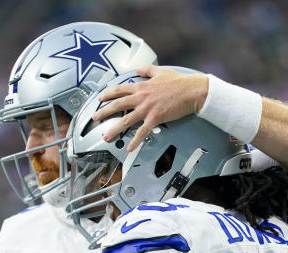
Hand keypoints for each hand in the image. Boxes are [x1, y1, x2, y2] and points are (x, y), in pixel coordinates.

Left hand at [92, 65, 208, 151]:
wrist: (192, 91)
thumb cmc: (179, 82)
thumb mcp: (160, 71)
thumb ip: (147, 70)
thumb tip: (138, 69)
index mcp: (141, 86)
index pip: (119, 89)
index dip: (107, 94)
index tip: (100, 98)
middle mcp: (141, 97)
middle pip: (117, 105)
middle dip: (104, 111)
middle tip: (95, 118)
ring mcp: (147, 108)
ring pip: (125, 120)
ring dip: (114, 129)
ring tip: (106, 137)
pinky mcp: (155, 118)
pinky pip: (142, 132)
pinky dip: (135, 141)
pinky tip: (129, 148)